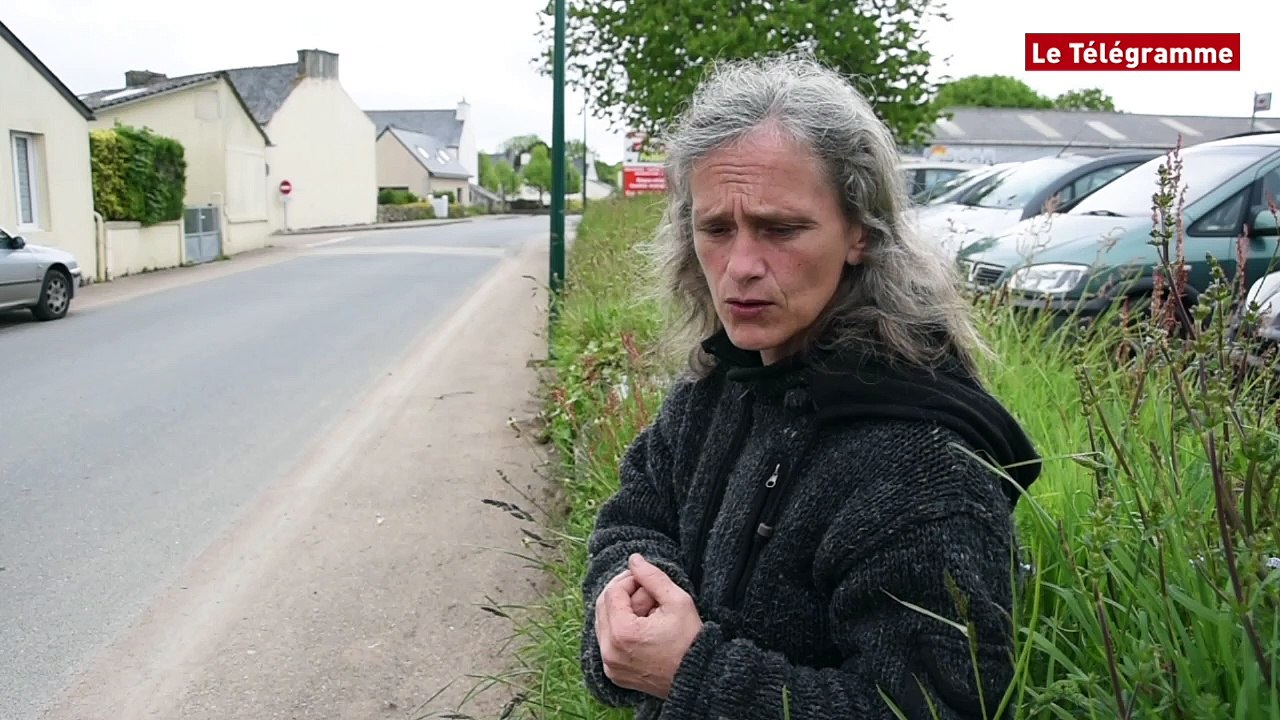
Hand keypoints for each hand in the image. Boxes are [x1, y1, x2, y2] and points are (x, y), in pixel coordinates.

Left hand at [595, 553, 702, 699]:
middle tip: (647, 593)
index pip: (613, 592)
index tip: (646, 579)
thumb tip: (633, 559)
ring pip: (604, 623)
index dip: (629, 579)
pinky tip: (643, 628)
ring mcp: (610, 665)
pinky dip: (620, 630)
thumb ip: (652, 576)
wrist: (698, 678)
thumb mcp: (677, 601)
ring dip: (622, 612)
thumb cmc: (690, 640)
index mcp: (622, 634)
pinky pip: (607, 642)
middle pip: (603, 607)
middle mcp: (609, 652)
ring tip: (649, 612)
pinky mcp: (614, 673)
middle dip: (624, 594)